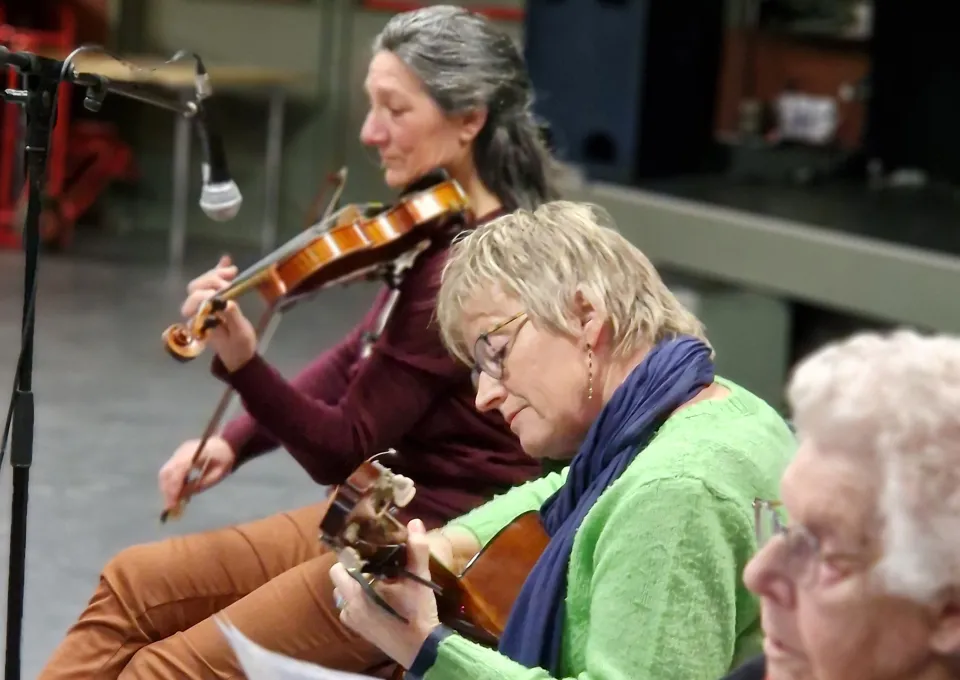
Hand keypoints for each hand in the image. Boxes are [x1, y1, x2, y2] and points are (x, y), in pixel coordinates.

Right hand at [158, 436, 235, 512]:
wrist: (226, 445)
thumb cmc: (225, 460)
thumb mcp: (217, 475)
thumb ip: (199, 485)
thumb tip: (181, 496)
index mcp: (196, 453)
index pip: (178, 470)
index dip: (173, 488)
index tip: (172, 505)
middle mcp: (183, 450)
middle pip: (167, 472)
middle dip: (167, 491)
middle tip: (170, 507)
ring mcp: (179, 451)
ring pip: (165, 472)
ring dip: (166, 488)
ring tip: (173, 503)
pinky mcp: (177, 455)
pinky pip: (169, 470)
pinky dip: (170, 483)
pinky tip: (176, 494)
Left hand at [182, 255, 257, 371]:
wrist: (240, 355)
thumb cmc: (239, 347)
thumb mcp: (240, 335)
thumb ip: (233, 319)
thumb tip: (228, 302)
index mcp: (200, 322)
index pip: (195, 301)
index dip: (208, 293)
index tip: (226, 289)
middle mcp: (198, 312)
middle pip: (195, 289)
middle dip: (211, 280)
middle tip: (230, 279)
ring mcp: (205, 305)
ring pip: (201, 284)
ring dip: (215, 274)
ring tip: (232, 271)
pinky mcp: (214, 300)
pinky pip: (212, 284)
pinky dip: (218, 271)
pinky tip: (226, 261)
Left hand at [330, 519, 440, 668]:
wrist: (421, 649)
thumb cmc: (416, 612)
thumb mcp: (418, 578)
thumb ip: (416, 549)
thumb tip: (415, 522)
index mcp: (356, 592)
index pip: (339, 567)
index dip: (350, 556)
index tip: (366, 550)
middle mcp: (348, 606)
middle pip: (341, 579)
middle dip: (355, 570)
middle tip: (376, 564)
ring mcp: (352, 620)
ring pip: (346, 594)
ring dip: (357, 586)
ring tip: (378, 580)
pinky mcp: (359, 630)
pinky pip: (352, 608)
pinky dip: (360, 601)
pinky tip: (379, 598)